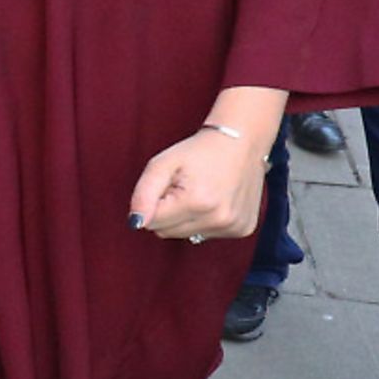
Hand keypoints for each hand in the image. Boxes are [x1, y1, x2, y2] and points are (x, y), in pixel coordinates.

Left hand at [129, 125, 270, 240]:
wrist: (241, 142)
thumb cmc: (199, 151)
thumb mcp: (163, 163)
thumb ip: (144, 193)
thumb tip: (135, 222)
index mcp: (197, 201)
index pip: (153, 223)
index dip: (153, 203)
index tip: (166, 186)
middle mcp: (218, 218)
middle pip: (168, 233)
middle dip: (167, 212)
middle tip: (181, 187)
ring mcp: (233, 226)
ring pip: (187, 236)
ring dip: (186, 217)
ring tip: (199, 192)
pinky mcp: (243, 229)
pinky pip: (208, 235)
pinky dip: (205, 220)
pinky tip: (215, 199)